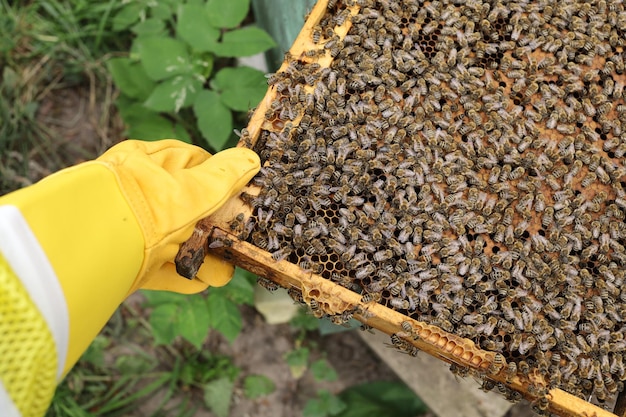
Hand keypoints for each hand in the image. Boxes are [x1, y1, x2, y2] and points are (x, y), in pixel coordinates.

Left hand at [96, 140, 259, 293]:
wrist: (93, 239)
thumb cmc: (147, 201)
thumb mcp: (194, 186)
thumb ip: (224, 176)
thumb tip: (251, 159)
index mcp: (153, 164)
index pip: (194, 165)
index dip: (220, 182)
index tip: (240, 199)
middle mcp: (143, 194)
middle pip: (188, 210)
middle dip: (215, 230)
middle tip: (237, 244)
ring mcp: (134, 228)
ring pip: (175, 242)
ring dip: (202, 259)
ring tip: (224, 275)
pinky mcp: (127, 259)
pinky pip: (158, 267)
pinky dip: (180, 276)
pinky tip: (200, 284)